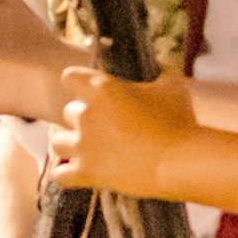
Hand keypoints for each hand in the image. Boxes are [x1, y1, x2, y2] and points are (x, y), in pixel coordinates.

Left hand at [56, 69, 195, 201]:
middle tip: (102, 127)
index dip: (79, 84)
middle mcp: (86, 115)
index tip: (89, 92)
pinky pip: (59, 174)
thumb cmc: (179, 121)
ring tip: (87, 149)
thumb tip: (161, 63)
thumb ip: (162, 70)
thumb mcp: (173, 86)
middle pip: (68, 112)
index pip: (69, 77)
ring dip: (70, 144)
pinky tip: (79, 172)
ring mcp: (84, 145)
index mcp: (102, 89)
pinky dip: (67, 174)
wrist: (181, 161)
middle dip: (82, 119)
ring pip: (57, 142)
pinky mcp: (87, 172)